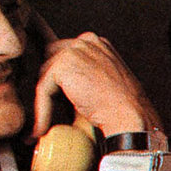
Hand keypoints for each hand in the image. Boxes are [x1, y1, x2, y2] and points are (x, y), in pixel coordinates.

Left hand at [31, 32, 157, 137]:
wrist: (128, 114)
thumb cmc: (120, 105)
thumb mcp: (102, 80)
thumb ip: (82, 74)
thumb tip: (58, 86)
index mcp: (96, 43)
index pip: (64, 52)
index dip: (59, 78)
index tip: (54, 98)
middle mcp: (86, 42)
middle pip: (51, 59)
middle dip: (51, 84)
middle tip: (53, 111)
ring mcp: (75, 51)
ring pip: (45, 75)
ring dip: (47, 98)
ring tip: (49, 121)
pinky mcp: (64, 66)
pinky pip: (43, 90)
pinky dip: (42, 111)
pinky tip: (41, 128)